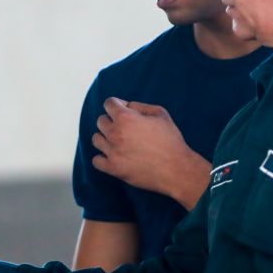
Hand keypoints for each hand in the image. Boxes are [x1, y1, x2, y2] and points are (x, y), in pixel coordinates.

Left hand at [94, 98, 210, 209]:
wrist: (176, 169)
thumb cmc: (170, 140)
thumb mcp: (160, 114)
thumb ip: (139, 106)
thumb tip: (125, 106)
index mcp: (126, 118)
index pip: (108, 104)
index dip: (117, 105)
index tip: (123, 111)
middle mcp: (115, 133)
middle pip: (101, 121)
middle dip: (111, 121)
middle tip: (125, 129)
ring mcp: (112, 152)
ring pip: (96, 139)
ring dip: (105, 138)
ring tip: (119, 143)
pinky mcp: (112, 168)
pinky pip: (96, 160)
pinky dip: (102, 158)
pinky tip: (114, 156)